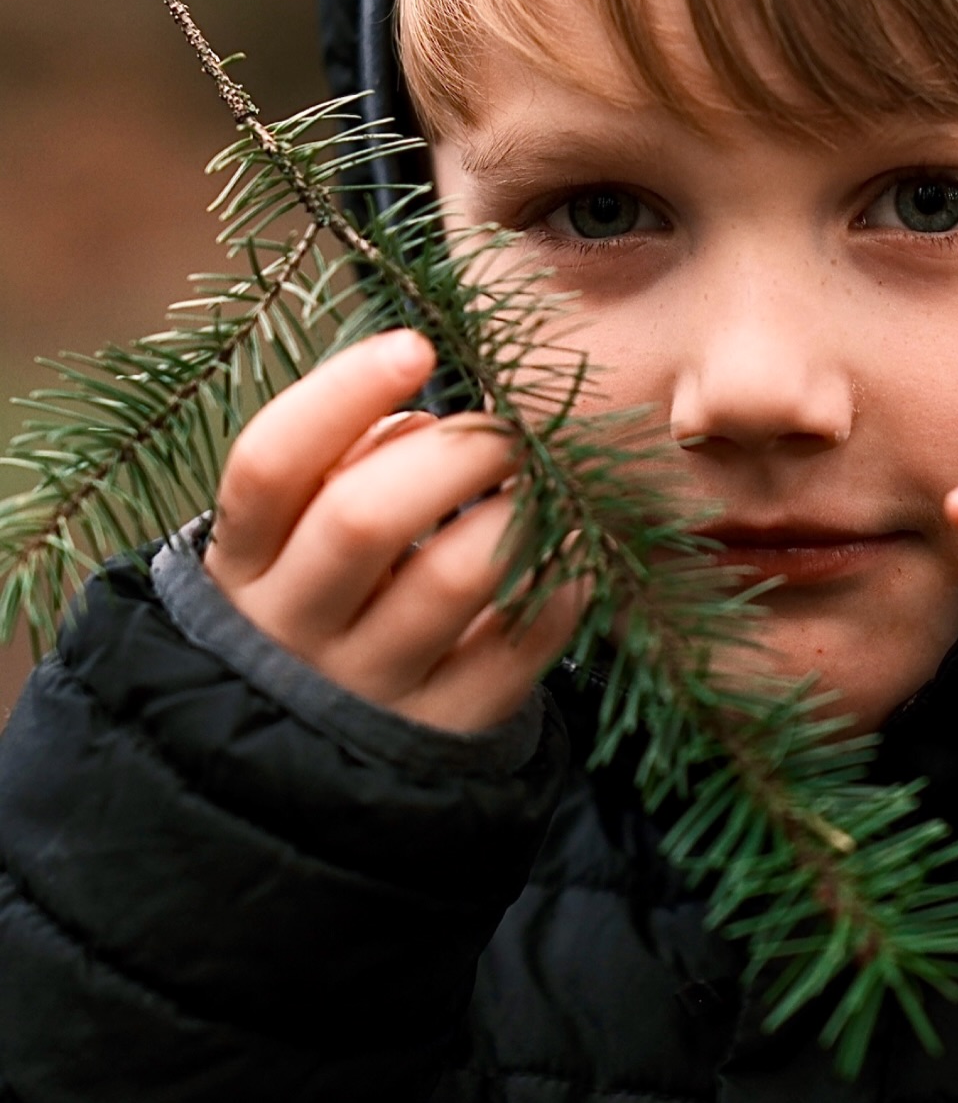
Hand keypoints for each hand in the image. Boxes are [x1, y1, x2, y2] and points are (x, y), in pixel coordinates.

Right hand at [204, 330, 583, 733]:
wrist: (319, 758)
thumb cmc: (327, 598)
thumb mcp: (296, 539)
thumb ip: (340, 464)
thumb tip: (417, 416)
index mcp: (244, 560)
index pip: (270, 463)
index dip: (340, 393)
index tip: (415, 344)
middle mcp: (293, 627)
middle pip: (364, 518)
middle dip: (456, 452)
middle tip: (507, 431)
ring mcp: (369, 688)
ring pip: (452, 578)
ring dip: (516, 511)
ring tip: (542, 486)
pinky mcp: (444, 732)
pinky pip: (519, 643)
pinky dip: (559, 580)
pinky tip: (568, 548)